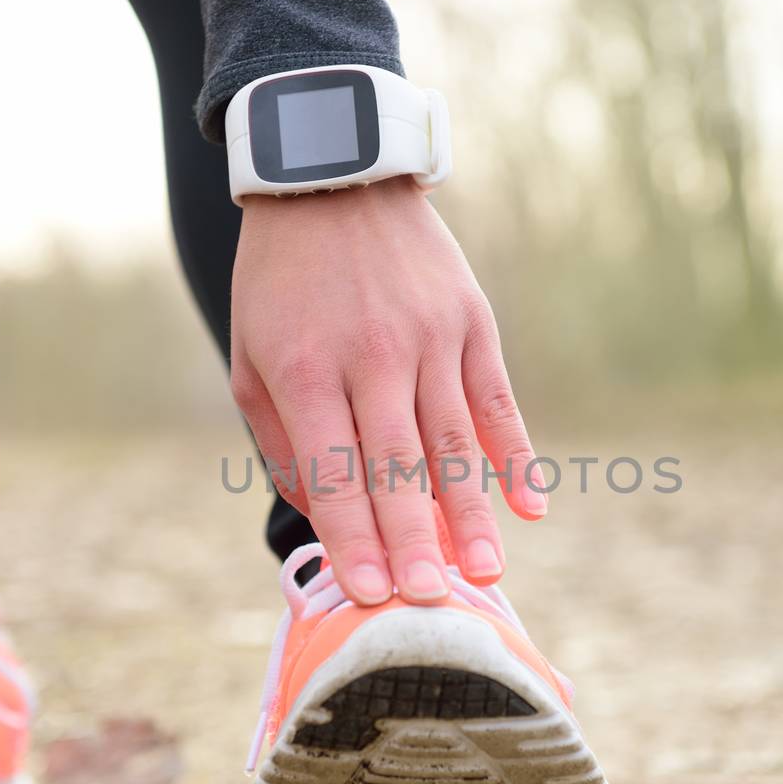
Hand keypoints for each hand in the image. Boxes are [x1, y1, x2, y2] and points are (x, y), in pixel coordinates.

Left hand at [230, 175, 545, 604]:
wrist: (333, 179)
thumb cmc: (281, 285)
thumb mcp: (251, 358)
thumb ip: (281, 441)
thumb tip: (324, 516)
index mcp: (306, 372)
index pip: (335, 473)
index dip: (354, 539)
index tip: (372, 596)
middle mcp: (372, 357)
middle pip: (398, 468)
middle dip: (414, 543)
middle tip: (432, 604)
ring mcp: (430, 338)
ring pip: (454, 442)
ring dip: (471, 514)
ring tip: (486, 573)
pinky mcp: (472, 322)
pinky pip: (498, 400)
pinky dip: (516, 455)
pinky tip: (531, 506)